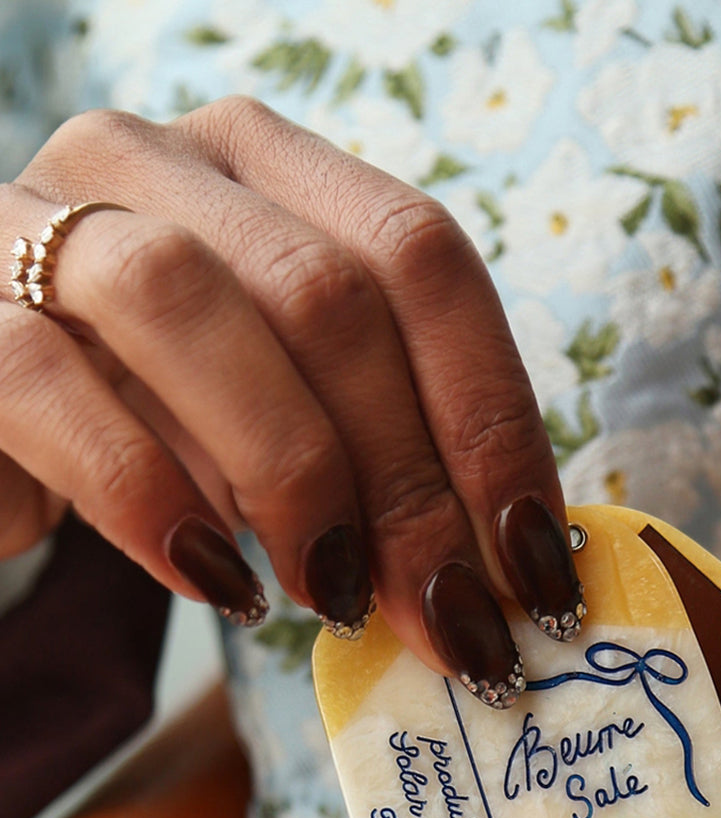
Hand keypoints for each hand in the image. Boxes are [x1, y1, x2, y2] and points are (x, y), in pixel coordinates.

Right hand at [0, 96, 584, 702]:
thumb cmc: (155, 427)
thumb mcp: (288, 421)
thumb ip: (383, 457)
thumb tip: (508, 565)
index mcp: (269, 166)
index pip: (419, 255)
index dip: (492, 416)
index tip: (533, 560)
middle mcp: (158, 160)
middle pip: (324, 293)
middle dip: (411, 479)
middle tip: (451, 616)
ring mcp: (37, 219)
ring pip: (186, 303)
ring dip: (292, 474)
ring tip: (338, 596)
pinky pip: (49, 381)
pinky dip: (150, 498)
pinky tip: (216, 581)